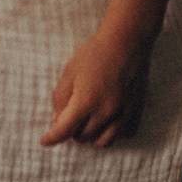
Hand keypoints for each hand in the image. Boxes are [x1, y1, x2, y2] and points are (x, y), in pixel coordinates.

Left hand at [42, 25, 151, 147]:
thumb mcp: (69, 71)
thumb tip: (57, 119)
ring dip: (91, 137)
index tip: (44, 141)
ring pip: (104, 141)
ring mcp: (123, 114)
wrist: (127, 40)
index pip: (64, 130)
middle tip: (69, 119)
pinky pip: (124, 134)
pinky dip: (113, 133)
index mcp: (86, 102)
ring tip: (86, 124)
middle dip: (72, 132)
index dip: (52, 138)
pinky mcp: (137, 110)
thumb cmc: (95, 52)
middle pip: (83, 137)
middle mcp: (105, 112)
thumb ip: (61, 97)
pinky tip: (107, 122)